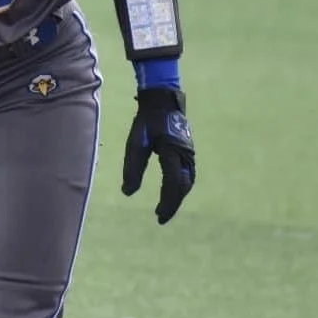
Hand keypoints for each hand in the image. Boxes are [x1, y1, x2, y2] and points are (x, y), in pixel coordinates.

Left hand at [122, 87, 194, 224]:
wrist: (162, 100)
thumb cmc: (146, 121)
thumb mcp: (135, 143)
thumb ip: (132, 168)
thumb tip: (127, 193)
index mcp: (173, 152)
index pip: (172, 184)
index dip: (167, 203)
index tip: (158, 216)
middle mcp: (185, 155)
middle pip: (182, 186)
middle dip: (173, 203)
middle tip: (161, 217)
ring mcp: (189, 152)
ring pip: (187, 181)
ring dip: (178, 196)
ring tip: (167, 208)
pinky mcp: (188, 151)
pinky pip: (187, 174)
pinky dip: (181, 186)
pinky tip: (173, 191)